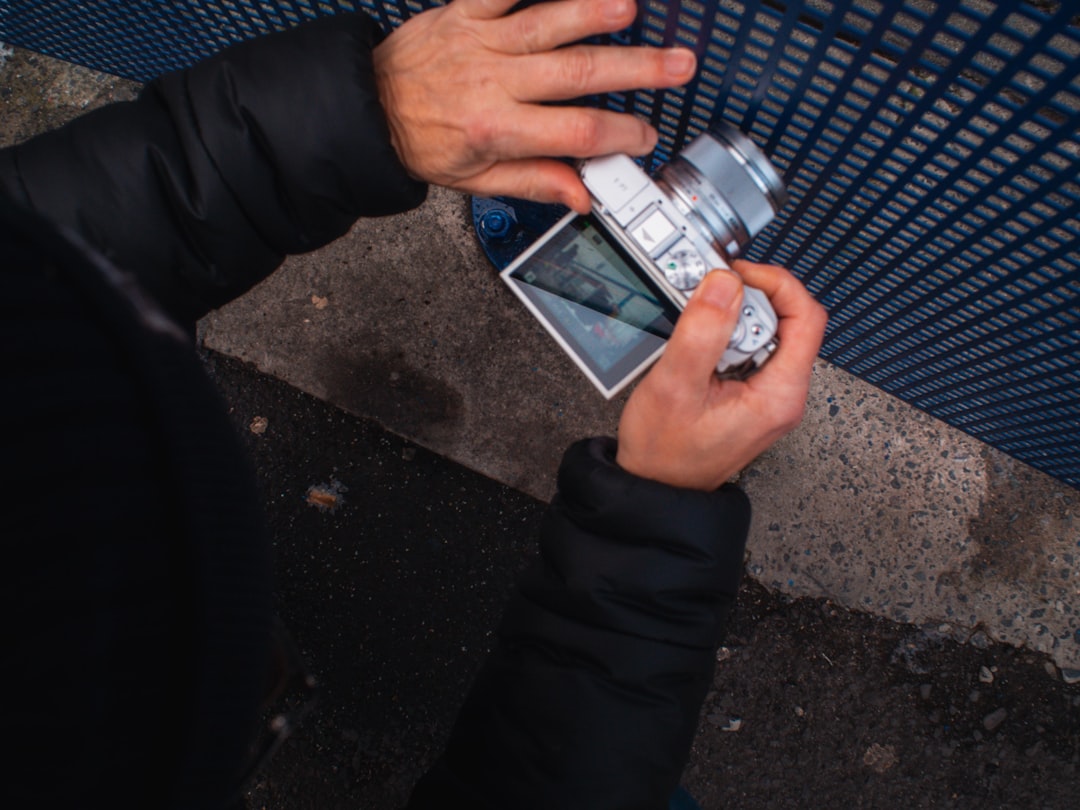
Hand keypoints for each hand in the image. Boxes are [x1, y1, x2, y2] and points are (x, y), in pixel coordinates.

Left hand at [372, 0, 696, 212]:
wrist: (367, 109)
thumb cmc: (422, 144)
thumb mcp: (476, 181)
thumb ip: (534, 182)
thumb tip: (581, 195)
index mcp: (499, 129)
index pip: (576, 134)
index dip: (620, 136)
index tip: (646, 135)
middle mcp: (494, 82)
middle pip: (577, 74)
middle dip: (634, 70)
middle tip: (679, 64)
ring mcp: (481, 41)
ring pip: (547, 23)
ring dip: (592, 13)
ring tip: (631, 9)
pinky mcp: (465, 12)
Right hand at [616, 261, 827, 489]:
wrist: (654, 488)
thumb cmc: (665, 453)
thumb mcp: (674, 387)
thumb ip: (701, 333)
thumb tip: (723, 284)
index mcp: (780, 395)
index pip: (806, 317)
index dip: (775, 284)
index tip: (737, 275)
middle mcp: (782, 395)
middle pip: (786, 320)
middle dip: (744, 301)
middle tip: (705, 299)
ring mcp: (766, 395)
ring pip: (763, 332)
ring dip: (729, 319)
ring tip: (695, 327)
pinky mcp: (749, 393)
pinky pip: (746, 349)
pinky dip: (721, 336)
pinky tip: (696, 344)